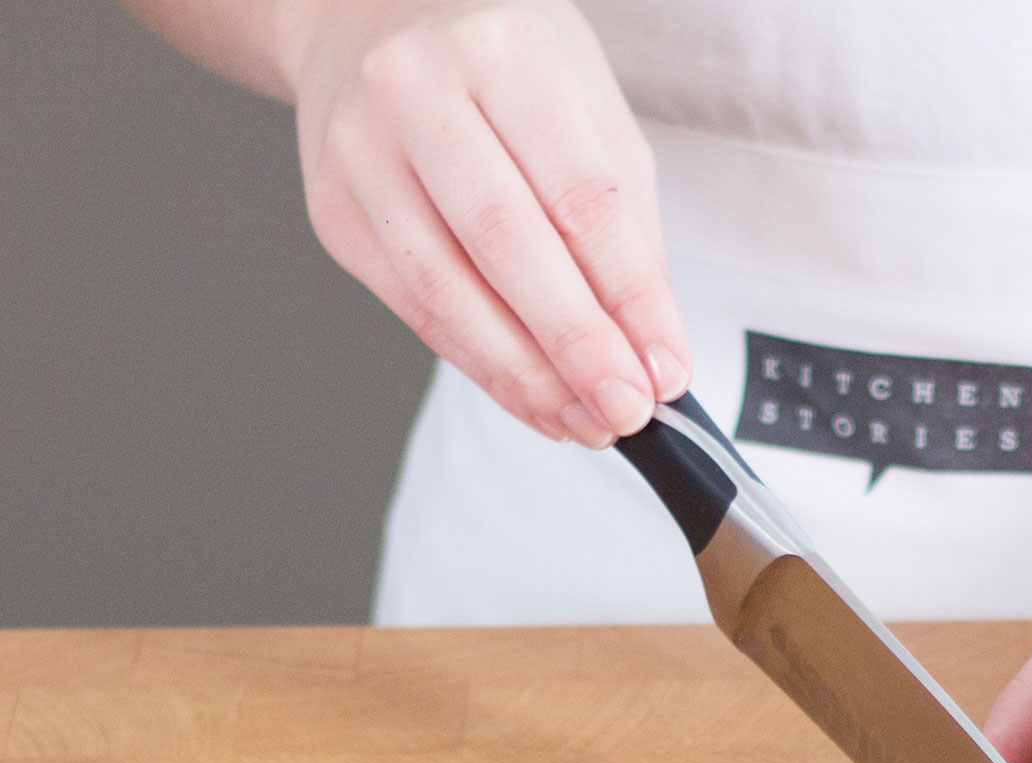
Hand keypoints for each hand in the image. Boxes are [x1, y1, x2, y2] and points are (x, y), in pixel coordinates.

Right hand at [286, 0, 688, 446]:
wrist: (370, 21)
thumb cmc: (501, 68)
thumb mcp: (588, 110)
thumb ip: (623, 223)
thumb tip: (649, 342)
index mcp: (503, 54)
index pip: (582, 198)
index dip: (631, 297)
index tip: (667, 368)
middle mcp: (417, 93)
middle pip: (508, 246)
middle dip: (577, 347)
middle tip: (628, 411)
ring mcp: (361, 153)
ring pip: (447, 292)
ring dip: (526, 377)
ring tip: (586, 423)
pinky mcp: (333, 212)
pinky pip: (415, 309)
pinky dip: (481, 366)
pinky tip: (534, 399)